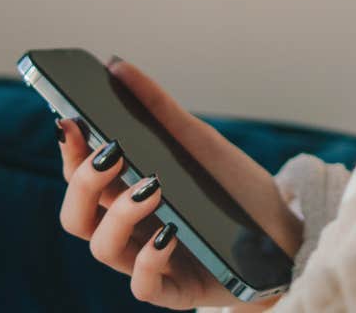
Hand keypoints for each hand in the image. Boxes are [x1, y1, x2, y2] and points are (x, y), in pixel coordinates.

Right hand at [56, 57, 299, 308]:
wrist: (286, 234)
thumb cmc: (235, 190)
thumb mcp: (199, 143)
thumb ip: (158, 109)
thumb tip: (117, 66)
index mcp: (126, 195)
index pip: (79, 177)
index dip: (69, 152)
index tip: (70, 121)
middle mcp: (130, 230)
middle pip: (77, 217)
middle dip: (83, 185)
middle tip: (111, 154)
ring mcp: (149, 263)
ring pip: (103, 249)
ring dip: (118, 215)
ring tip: (151, 186)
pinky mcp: (177, 292)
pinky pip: (145, 286)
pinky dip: (150, 258)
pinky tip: (169, 231)